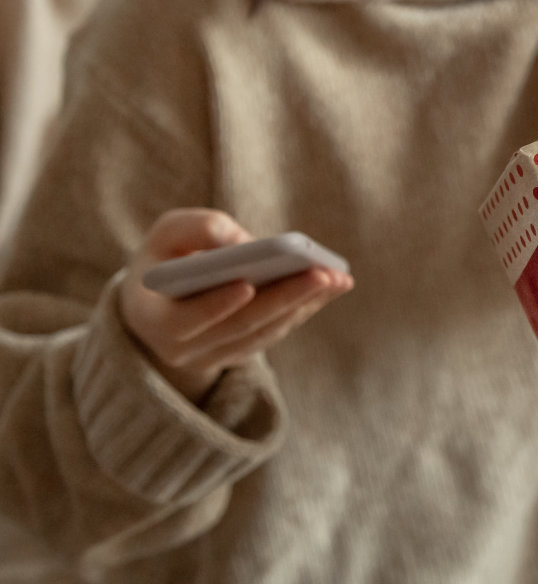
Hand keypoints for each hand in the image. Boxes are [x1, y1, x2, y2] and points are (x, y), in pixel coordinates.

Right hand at [118, 208, 353, 404]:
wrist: (163, 297)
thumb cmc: (166, 257)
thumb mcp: (166, 235)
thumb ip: (195, 228)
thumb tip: (241, 240)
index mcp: (154, 321)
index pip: (186, 321)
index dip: (215, 305)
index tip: (246, 285)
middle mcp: (183, 349)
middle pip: (240, 326)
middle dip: (283, 298)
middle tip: (321, 274)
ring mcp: (215, 356)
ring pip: (265, 332)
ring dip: (304, 304)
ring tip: (337, 277)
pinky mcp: (243, 351)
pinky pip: (277, 330)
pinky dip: (306, 308)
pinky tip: (334, 285)